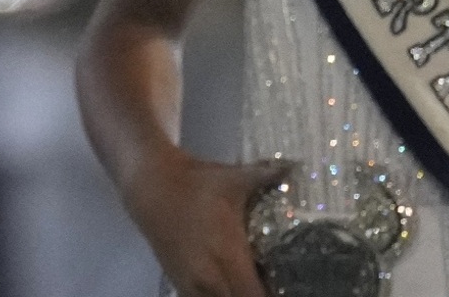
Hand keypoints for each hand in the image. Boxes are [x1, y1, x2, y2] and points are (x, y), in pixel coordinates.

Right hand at [129, 151, 286, 296]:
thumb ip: (266, 175)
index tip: (288, 285)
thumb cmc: (195, 181)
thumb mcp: (233, 177)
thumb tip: (297, 165)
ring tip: (251, 282)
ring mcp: (191, 286)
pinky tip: (229, 284)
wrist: (150, 185)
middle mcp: (210, 280)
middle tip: (272, 282)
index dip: (273, 295)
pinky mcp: (178, 284)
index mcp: (228, 257)